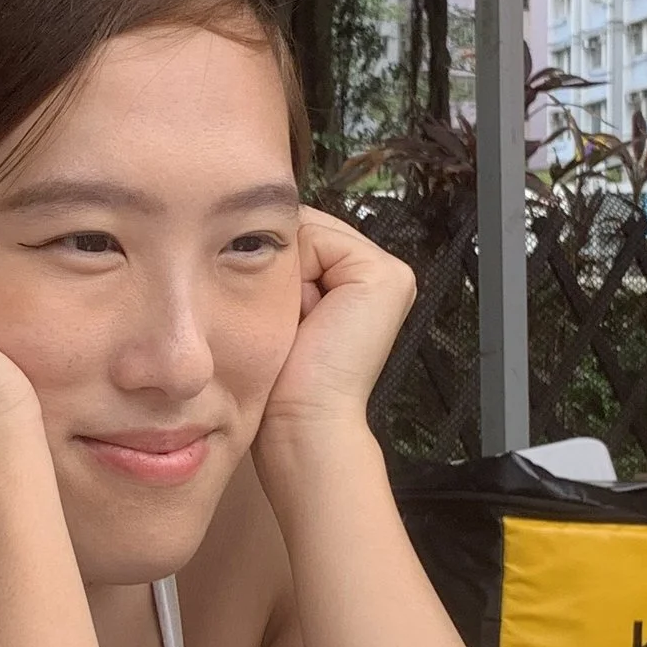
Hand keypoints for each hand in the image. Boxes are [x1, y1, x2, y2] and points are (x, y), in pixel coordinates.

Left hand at [257, 208, 414, 456]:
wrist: (302, 422)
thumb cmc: (284, 380)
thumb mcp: (282, 307)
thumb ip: (286, 264)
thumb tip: (257, 224)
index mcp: (361, 281)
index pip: (302, 236)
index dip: (275, 265)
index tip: (280, 315)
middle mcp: (381, 272)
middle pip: (304, 229)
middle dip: (282, 266)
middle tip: (290, 321)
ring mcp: (389, 271)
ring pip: (306, 231)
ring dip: (287, 272)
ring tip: (299, 320)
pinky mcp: (385, 275)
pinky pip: (316, 239)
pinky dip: (297, 273)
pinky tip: (309, 314)